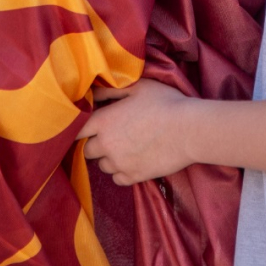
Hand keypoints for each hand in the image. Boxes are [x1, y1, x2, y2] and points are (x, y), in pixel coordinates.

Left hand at [77, 79, 192, 185]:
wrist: (189, 130)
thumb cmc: (164, 102)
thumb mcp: (138, 87)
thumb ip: (112, 90)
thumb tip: (93, 93)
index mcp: (105, 121)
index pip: (76, 130)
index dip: (78, 128)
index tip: (86, 126)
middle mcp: (107, 145)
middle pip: (87, 150)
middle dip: (95, 143)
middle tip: (110, 134)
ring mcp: (120, 164)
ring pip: (102, 166)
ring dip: (108, 158)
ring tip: (125, 147)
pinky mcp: (134, 177)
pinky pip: (117, 178)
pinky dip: (121, 171)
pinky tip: (132, 160)